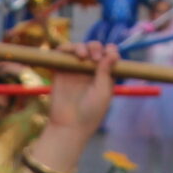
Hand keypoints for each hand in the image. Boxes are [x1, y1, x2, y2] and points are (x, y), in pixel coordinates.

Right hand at [26, 43, 116, 170]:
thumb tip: (112, 53)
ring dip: (81, 47)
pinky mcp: (60, 71)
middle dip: (95, 47)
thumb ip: (106, 71)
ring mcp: (74, 69)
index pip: (109, 55)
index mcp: (105, 74)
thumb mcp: (103, 91)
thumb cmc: (90, 112)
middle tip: (95, 58)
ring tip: (83, 56)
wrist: (69, 125)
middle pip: (93, 48)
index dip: (110, 50)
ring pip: (78, 48)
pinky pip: (61, 54)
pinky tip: (69, 53)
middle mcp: (90, 70)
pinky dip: (64, 49)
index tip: (110, 54)